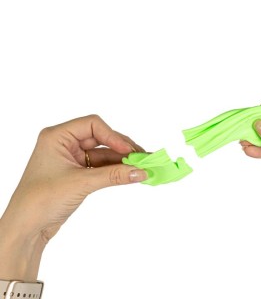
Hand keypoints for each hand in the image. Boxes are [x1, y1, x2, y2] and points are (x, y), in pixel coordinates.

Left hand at [0, 115, 146, 279]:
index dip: (113, 136)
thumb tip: (141, 172)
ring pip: (103, 153)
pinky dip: (115, 170)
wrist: (25, 229)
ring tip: (141, 166)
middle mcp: (65, 143)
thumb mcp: (81, 183)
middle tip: (142, 157)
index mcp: (57, 136)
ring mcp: (71, 158)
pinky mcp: (77, 172)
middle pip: (101, 137)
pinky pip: (101, 166)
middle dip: (122, 148)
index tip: (129, 150)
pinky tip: (129, 173)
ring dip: (121, 160)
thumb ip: (113, 176)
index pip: (93, 125)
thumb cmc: (41, 200)